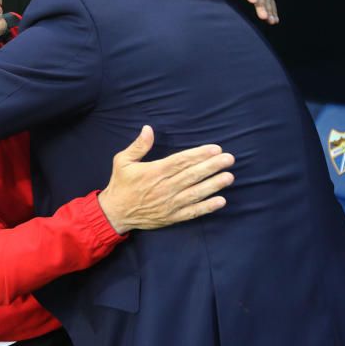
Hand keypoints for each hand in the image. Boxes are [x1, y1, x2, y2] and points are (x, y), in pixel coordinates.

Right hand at [97, 126, 233, 234]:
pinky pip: (192, 212)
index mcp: (154, 172)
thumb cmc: (120, 184)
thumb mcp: (122, 160)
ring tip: (229, 176)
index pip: (181, 161)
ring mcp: (169, 204)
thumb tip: (148, 129)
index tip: (215, 149)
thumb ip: (138, 146)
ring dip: (214, 185)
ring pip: (195, 193)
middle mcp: (164, 187)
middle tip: (229, 159)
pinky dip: (206, 207)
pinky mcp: (172, 217)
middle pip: (192, 175)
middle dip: (212, 166)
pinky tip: (221, 201)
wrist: (115, 212)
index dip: (199, 155)